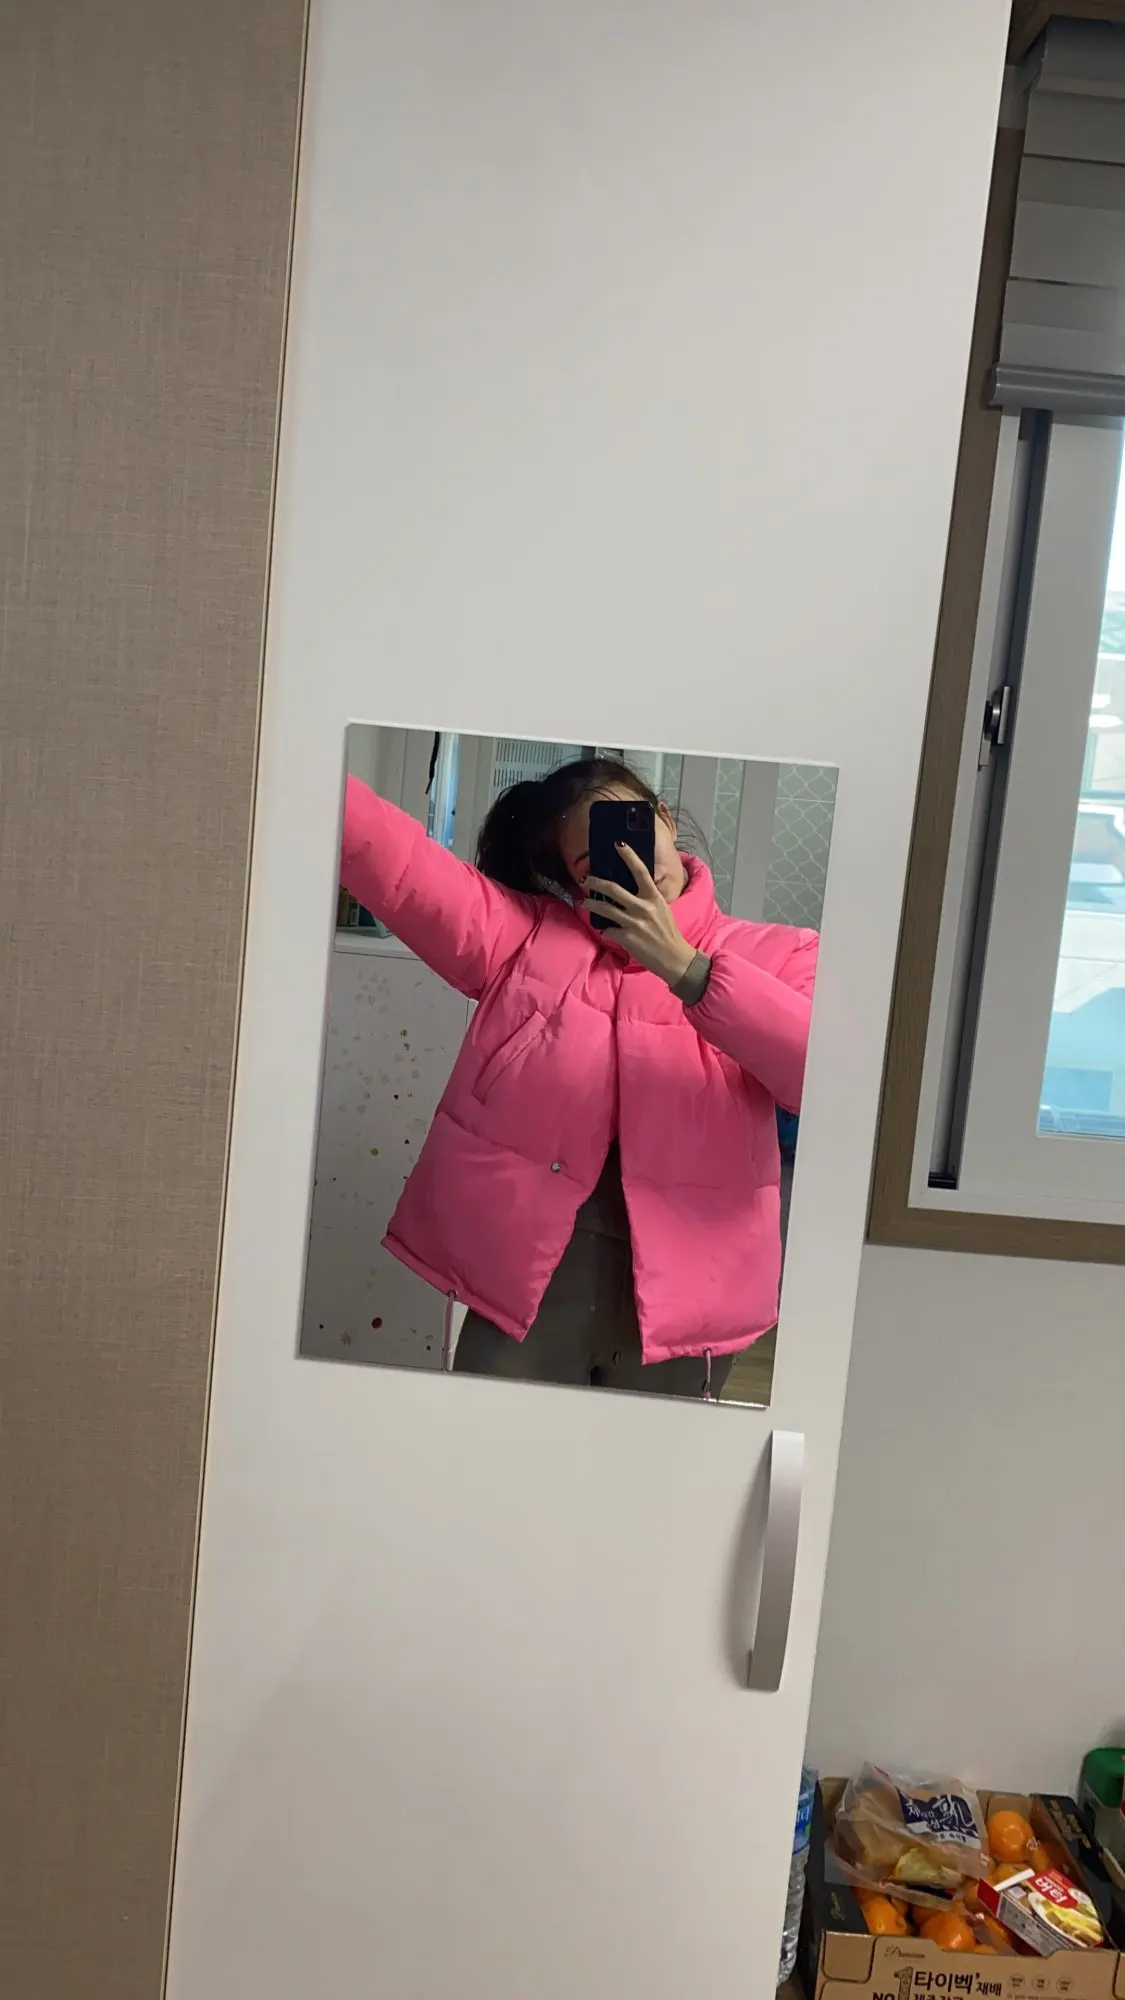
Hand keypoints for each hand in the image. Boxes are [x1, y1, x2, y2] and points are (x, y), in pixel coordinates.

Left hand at [585, 846, 695, 986]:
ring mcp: (634, 922)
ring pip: (605, 908)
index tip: (618, 844)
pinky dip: (606, 930)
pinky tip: (607, 931)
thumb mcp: (662, 909)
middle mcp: (643, 907)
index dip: (628, 856)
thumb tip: (630, 890)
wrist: (674, 957)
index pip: (640, 871)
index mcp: (654, 897)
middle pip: (613, 889)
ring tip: (586, 903)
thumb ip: (647, 898)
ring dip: (592, 904)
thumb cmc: (667, 932)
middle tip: (586, 879)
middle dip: (596, 882)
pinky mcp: (627, 938)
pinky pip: (608, 930)